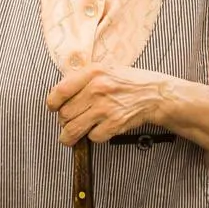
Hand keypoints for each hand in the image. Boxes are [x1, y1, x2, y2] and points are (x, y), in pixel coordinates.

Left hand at [46, 65, 172, 144]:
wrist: (156, 94)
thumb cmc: (129, 82)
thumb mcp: (105, 70)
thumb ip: (82, 79)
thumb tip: (58, 93)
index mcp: (93, 72)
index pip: (61, 90)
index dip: (52, 103)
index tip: (52, 107)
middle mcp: (98, 89)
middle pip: (65, 113)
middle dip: (64, 121)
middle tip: (68, 121)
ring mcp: (106, 107)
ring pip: (74, 129)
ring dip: (69, 135)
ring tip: (69, 137)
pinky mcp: (115, 123)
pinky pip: (93, 137)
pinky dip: (93, 136)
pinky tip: (98, 130)